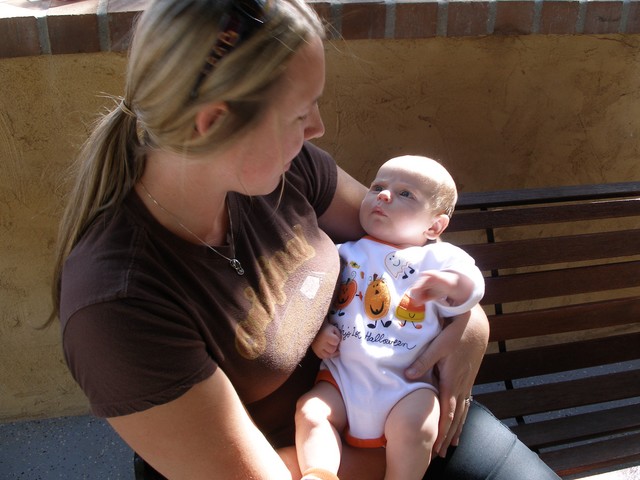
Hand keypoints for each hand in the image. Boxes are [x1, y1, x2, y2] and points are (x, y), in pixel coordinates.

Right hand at [311, 322, 340, 358]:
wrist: (314, 329)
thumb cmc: (326, 328)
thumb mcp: (334, 329)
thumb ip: (338, 335)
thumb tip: (339, 343)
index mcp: (326, 336)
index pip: (336, 342)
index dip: (337, 340)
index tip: (335, 338)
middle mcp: (321, 343)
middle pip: (332, 350)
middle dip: (334, 347)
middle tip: (333, 343)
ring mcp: (317, 349)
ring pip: (328, 355)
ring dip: (331, 352)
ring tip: (331, 347)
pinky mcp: (315, 352)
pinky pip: (323, 357)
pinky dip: (326, 354)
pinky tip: (327, 350)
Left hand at [404, 305, 488, 456]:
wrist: (476, 325)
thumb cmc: (455, 334)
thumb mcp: (437, 345)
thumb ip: (423, 361)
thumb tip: (407, 375)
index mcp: (451, 381)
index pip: (447, 413)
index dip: (441, 431)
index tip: (436, 447)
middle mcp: (461, 385)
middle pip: (455, 418)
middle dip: (448, 437)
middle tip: (441, 455)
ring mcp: (466, 382)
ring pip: (462, 412)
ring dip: (457, 429)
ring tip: (453, 445)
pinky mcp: (468, 377)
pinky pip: (466, 402)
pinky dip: (463, 415)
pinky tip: (461, 419)